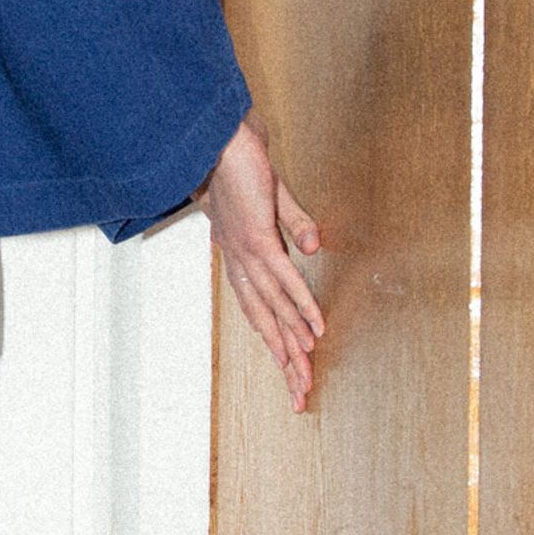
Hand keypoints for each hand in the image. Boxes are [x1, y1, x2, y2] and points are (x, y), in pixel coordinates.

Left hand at [201, 116, 324, 411]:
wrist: (219, 137)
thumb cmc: (243, 165)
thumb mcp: (277, 200)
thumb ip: (295, 224)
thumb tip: (312, 247)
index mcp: (243, 259)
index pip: (262, 312)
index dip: (277, 345)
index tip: (291, 376)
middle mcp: (242, 264)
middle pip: (266, 323)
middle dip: (284, 362)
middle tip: (300, 397)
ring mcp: (248, 253)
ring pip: (273, 308)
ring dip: (292, 342)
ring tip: (307, 373)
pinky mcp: (258, 239)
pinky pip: (283, 279)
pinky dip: (300, 305)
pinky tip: (314, 327)